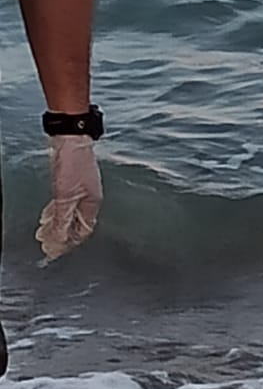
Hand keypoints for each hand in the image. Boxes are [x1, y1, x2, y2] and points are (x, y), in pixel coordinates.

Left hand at [36, 137, 102, 259]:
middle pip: (75, 225)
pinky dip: (56, 212)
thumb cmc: (73, 164)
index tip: (53, 250)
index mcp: (92, 205)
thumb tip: (59, 241)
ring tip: (44, 232)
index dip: (67, 242)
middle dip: (60, 235)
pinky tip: (50, 214)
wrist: (70, 138)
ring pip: (69, 214)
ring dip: (56, 224)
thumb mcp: (65, 197)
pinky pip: (65, 203)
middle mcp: (89, 199)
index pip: (81, 232)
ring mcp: (82, 190)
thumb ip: (62, 221)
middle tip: (45, 244)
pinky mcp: (73, 182)